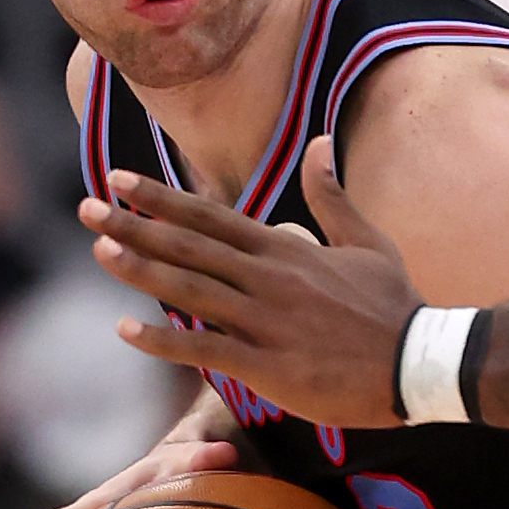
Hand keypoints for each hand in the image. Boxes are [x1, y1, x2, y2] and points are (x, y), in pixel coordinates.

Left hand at [87, 139, 416, 429]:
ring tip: (99, 251)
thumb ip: (332, 196)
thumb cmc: (394, 306)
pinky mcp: (268, 365)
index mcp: (287, 249)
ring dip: (142, 269)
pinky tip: (127, 331)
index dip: (163, 199)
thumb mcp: (367, 242)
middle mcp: (269, 279)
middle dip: (134, 226)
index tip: (120, 181)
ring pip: (191, 290)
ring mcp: (266, 321)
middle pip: (190, 247)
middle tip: (87, 210)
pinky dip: (164, 340)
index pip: (212, 217)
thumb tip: (321, 143)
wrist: (421, 362)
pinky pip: (205, 349)